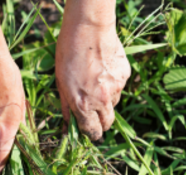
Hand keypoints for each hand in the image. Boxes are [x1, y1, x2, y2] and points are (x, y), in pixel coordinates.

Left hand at [56, 23, 130, 140]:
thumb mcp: (60, 83)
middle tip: (93, 112)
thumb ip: (66, 107)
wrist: (88, 29)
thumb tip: (68, 126)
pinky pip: (119, 88)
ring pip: (113, 105)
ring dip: (106, 102)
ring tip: (96, 83)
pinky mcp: (125, 76)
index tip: (90, 131)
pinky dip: (112, 86)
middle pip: (108, 124)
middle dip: (101, 123)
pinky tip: (103, 72)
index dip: (91, 134)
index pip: (93, 132)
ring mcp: (116, 88)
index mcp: (83, 105)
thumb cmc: (68, 55)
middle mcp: (102, 100)